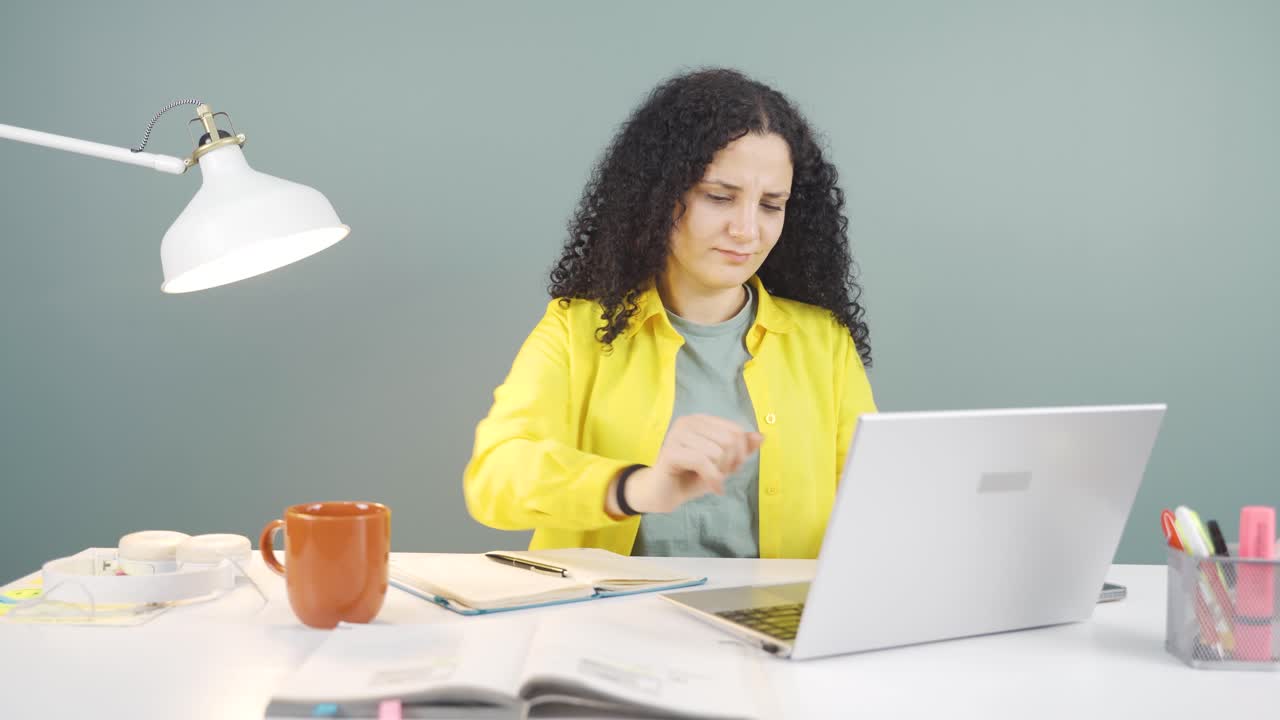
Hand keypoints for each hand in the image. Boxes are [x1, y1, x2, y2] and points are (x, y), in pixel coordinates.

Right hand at [612, 415, 763, 514]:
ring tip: (711, 480)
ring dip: (720, 472)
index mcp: (701, 420)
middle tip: (721, 476)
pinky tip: (712, 487)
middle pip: (729, 440)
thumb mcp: (722, 463)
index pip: (736, 431)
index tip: (731, 468)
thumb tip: (762, 437)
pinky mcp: (670, 451)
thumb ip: (741, 450)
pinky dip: (712, 478)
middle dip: (730, 463)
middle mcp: (688, 422)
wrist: (663, 495)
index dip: (741, 453)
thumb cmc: (692, 477)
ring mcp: (677, 434)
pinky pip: (702, 462)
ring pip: (717, 452)